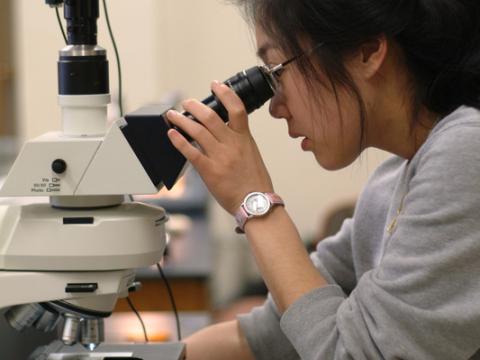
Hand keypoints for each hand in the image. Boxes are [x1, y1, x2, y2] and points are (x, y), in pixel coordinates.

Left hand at [166, 81, 273, 213]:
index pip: (237, 108)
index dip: (225, 93)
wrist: (255, 203)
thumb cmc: (255, 182)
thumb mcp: (252, 155)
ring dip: (181, 120)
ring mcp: (220, 157)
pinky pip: (191, 152)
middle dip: (194, 106)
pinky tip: (171, 134)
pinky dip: (179, 141)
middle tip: (186, 103)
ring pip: (197, 131)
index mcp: (244, 139)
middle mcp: (232, 144)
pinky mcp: (209, 170)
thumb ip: (238, 142)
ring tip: (173, 115)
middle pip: (210, 116)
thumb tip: (223, 133)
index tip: (216, 85)